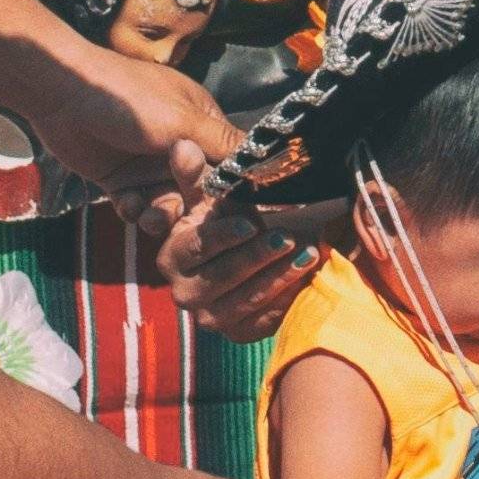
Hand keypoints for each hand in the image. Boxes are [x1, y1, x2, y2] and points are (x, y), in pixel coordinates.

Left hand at [22, 45, 239, 213]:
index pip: (229, 166)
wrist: (63, 96)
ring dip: (161, 215)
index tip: (233, 218)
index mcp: (202, 125)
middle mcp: (180, 148)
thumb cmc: (129, 99)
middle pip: (199, 193)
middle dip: (191, 207)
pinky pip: (138, 208)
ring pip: (168, 206)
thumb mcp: (182, 120)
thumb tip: (270, 161)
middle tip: (178, 211)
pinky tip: (125, 200)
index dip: (230, 192)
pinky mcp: (121, 181)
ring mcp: (149, 165)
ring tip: (149, 211)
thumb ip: (222, 144)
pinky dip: (134, 210)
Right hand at [161, 183, 335, 341]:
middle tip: (288, 236)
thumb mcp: (206, 196)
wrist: (238, 257)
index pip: (198, 247)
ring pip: (245, 300)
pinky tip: (307, 278)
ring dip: (278, 277)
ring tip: (307, 254)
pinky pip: (262, 321)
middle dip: (257, 257)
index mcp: (171, 258)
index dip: (225, 236)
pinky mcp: (237, 332)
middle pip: (223, 276)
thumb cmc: (221, 220)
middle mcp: (184, 293)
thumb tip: (183, 145)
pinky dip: (285, 300)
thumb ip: (193, 175)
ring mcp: (210, 317)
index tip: (252, 223)